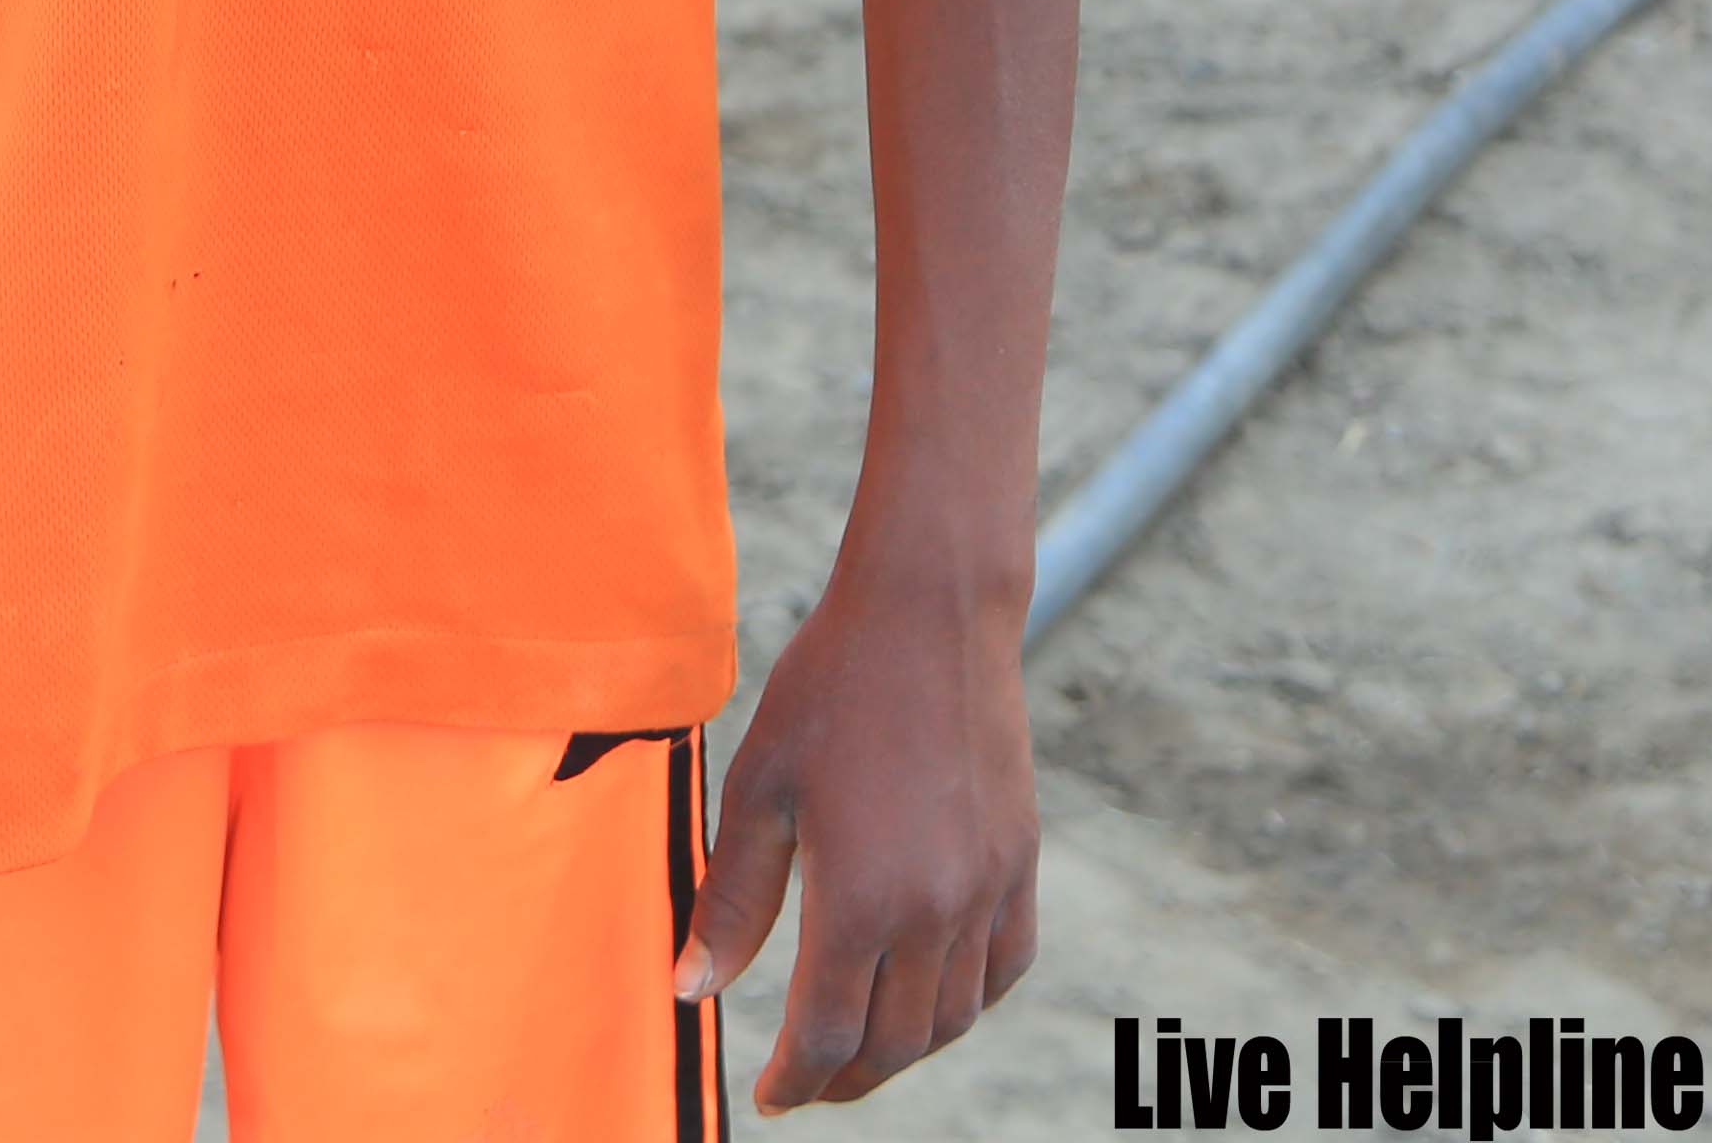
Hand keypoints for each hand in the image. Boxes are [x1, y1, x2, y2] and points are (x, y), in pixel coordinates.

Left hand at [677, 560, 1039, 1108]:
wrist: (930, 616)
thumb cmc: (828, 690)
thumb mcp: (757, 789)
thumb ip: (729, 901)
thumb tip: (692, 991)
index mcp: (859, 899)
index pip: (827, 1036)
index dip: (795, 1080)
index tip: (772, 1096)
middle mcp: (933, 910)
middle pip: (893, 1043)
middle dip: (845, 1077)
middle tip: (807, 1081)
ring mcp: (987, 889)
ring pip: (953, 1018)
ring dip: (904, 1049)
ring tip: (860, 1047)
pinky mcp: (1019, 862)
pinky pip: (1004, 967)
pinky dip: (969, 1002)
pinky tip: (932, 996)